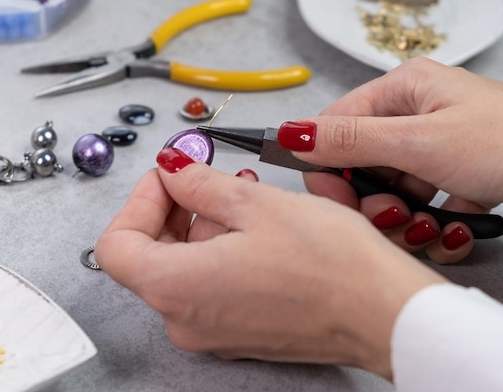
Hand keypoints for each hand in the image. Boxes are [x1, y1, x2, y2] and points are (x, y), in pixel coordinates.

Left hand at [96, 147, 445, 378]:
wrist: (384, 315)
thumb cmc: (331, 266)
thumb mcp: (255, 204)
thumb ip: (197, 184)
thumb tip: (171, 169)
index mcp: (176, 288)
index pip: (118, 242)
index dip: (139, 200)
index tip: (170, 176)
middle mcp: (185, 320)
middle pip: (147, 255)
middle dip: (172, 208)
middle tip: (203, 177)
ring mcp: (210, 332)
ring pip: (180, 268)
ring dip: (200, 226)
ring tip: (240, 197)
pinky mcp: (236, 333)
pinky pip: (207, 286)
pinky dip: (218, 251)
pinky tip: (252, 227)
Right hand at [282, 57, 502, 263]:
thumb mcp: (419, 142)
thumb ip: (349, 140)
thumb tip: (291, 134)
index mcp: (402, 91)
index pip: (334, 129)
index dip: (328, 170)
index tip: (338, 203)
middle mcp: (415, 116)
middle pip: (361, 167)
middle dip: (375, 202)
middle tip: (396, 216)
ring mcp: (435, 149)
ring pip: (390, 192)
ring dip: (407, 220)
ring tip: (435, 224)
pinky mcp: (453, 178)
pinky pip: (420, 205)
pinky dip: (432, 225)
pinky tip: (454, 227)